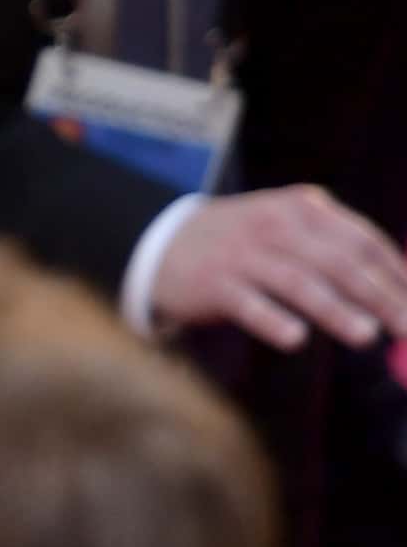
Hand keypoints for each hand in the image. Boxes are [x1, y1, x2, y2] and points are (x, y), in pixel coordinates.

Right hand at [151, 185, 406, 352]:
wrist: (164, 244)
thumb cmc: (245, 245)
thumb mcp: (289, 228)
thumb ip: (337, 248)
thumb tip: (400, 286)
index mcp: (302, 207)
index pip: (363, 241)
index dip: (397, 274)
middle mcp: (274, 225)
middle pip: (339, 263)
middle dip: (381, 298)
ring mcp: (242, 254)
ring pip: (298, 283)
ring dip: (336, 310)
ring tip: (367, 335)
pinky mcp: (213, 283)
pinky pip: (248, 304)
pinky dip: (272, 320)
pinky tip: (295, 338)